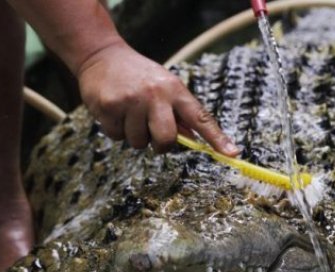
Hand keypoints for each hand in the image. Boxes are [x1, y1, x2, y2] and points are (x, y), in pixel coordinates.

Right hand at [77, 42, 238, 155]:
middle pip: (166, 139)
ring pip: (138, 142)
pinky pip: (116, 136)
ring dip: (133, 135)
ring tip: (129, 113)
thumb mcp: (164, 86)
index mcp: (174, 89)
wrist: (102, 55)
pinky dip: (115, 130)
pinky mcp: (109, 106)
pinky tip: (114, 111)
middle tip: (151, 132)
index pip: (201, 117)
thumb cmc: (138, 76)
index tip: (232, 153)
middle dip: (160, 145)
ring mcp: (131, 100)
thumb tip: (192, 140)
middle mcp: (155, 94)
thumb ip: (178, 112)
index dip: (217, 138)